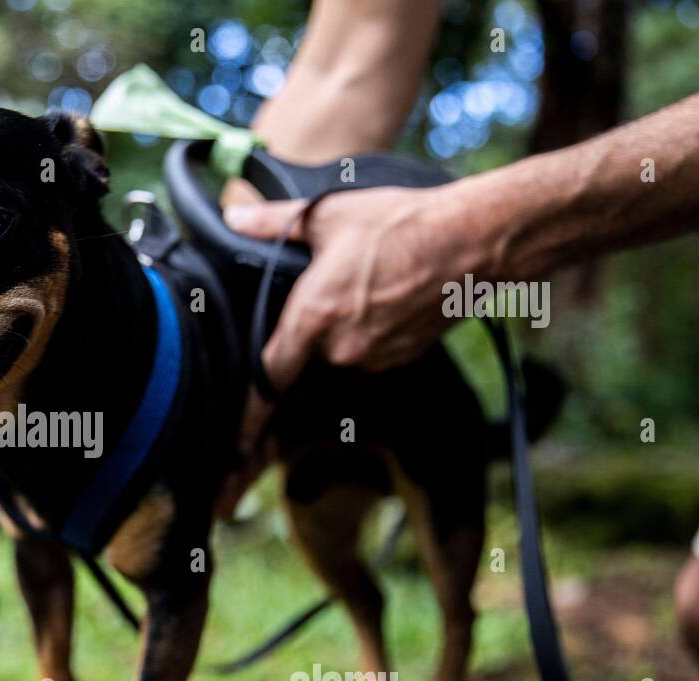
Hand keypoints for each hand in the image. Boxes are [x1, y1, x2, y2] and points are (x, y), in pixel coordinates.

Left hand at [221, 184, 476, 456]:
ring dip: (347, 325)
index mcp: (312, 318)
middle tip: (339, 283)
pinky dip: (376, 329)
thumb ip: (272, 222)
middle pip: (309, 352)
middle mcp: (340, 348)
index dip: (251, 411)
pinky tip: (392, 295)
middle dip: (316, 324)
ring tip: (370, 282)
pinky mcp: (404, 357)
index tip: (239, 438)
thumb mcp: (326, 216)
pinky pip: (374, 350)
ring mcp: (375, 357)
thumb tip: (234, 216)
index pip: (269, 377)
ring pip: (343, 350)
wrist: (472, 241)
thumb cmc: (399, 225)